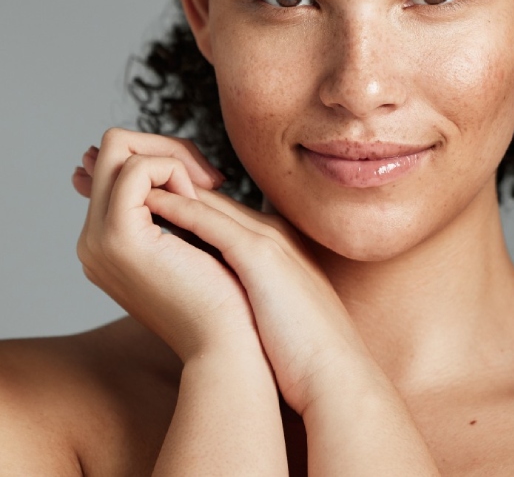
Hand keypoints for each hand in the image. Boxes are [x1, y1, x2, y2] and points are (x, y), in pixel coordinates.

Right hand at [74, 129, 260, 361]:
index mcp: (110, 239)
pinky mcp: (119, 237)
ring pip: (119, 147)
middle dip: (169, 149)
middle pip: (115, 149)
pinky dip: (173, 170)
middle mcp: (94, 238)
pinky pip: (136, 168)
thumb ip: (180, 204)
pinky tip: (199, 200)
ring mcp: (99, 238)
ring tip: (208, 190)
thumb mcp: (197, 238)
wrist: (230, 343)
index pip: (119, 167)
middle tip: (211, 180)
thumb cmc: (226, 295)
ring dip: (173, 158)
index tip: (208, 184)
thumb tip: (181, 167)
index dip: (166, 160)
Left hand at [143, 182, 375, 415]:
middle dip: (173, 185)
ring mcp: (270, 241)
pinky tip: (151, 203)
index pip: (222, 214)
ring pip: (212, 202)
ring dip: (171, 187)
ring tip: (131, 184)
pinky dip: (181, 209)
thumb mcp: (273, 311)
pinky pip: (214, 223)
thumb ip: (250, 292)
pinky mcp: (262, 257)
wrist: (336, 375)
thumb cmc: (303, 354)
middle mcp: (273, 233)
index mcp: (276, 246)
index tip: (149, 206)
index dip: (186, 205)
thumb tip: (217, 297)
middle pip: (214, 198)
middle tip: (132, 183)